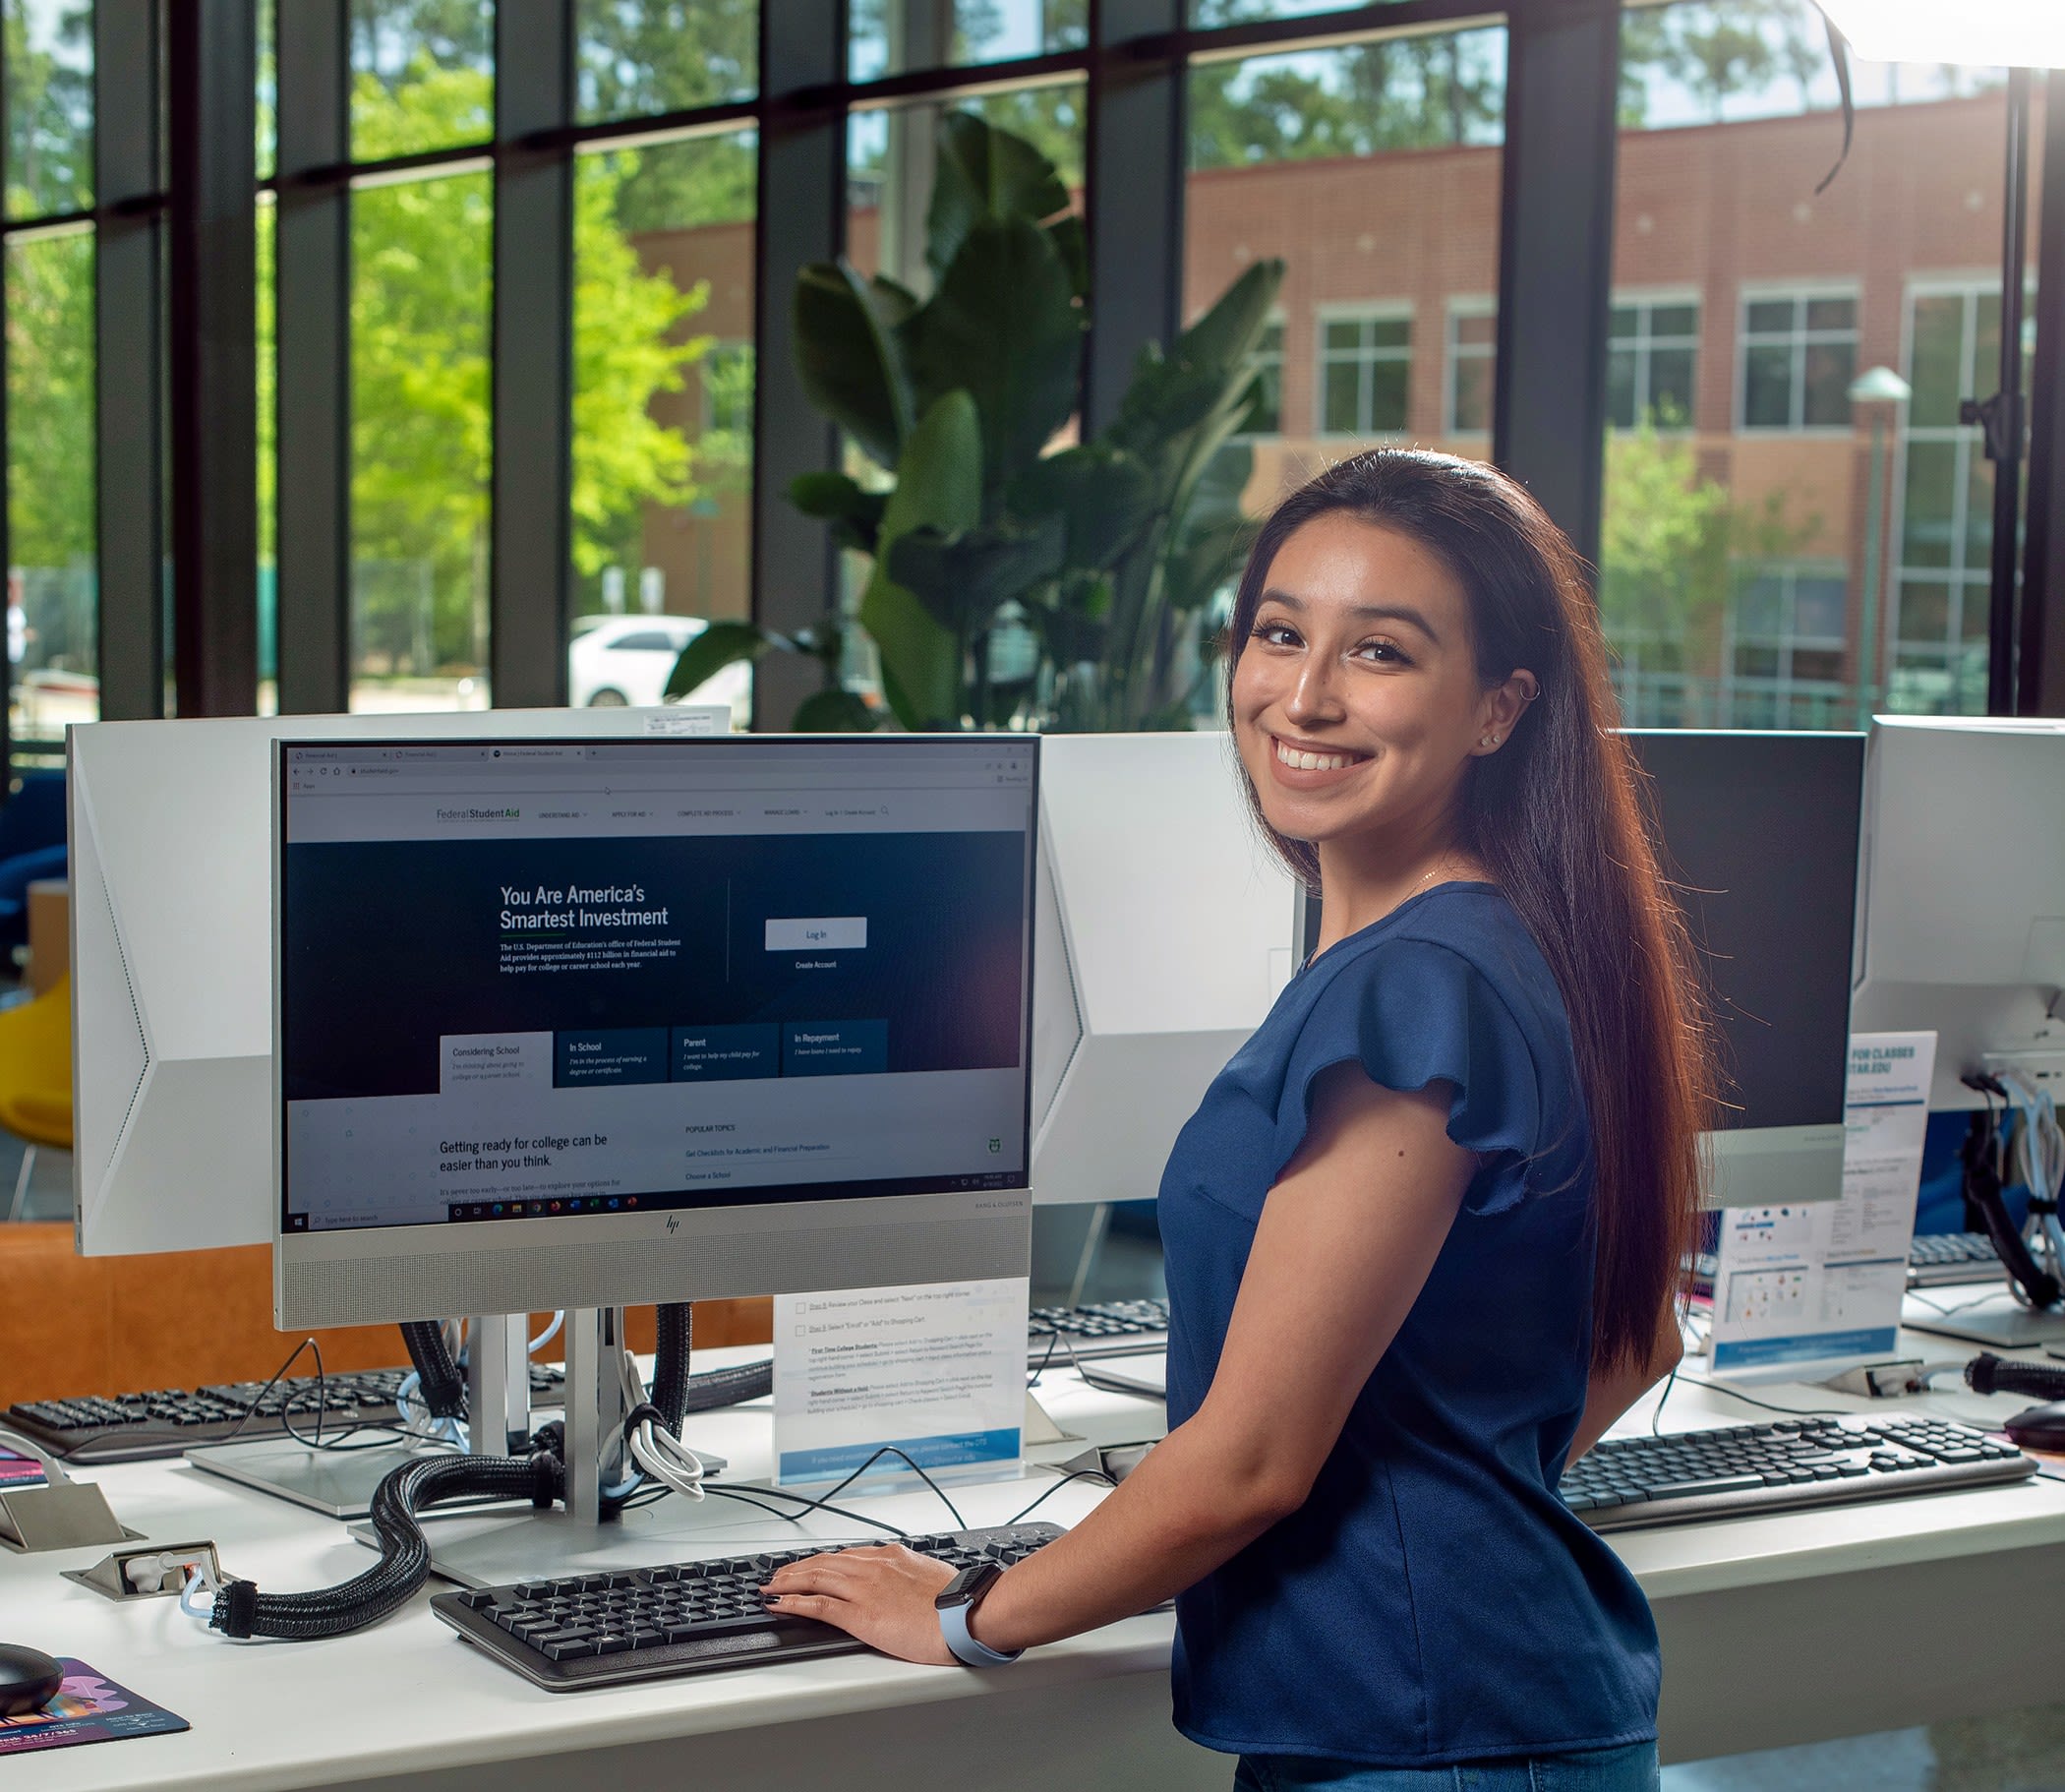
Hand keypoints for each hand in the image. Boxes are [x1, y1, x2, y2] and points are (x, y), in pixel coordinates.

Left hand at [761, 1545, 960, 1665]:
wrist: (965, 1614)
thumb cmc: (957, 1600)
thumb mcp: (931, 1575)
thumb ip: (911, 1574)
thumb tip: (908, 1581)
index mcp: (891, 1556)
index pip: (846, 1555)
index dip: (822, 1561)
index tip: (809, 1565)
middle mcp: (873, 1566)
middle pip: (824, 1562)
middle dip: (797, 1568)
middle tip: (778, 1575)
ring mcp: (864, 1589)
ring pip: (815, 1578)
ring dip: (788, 1582)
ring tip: (771, 1587)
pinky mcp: (860, 1614)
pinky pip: (819, 1605)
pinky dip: (795, 1602)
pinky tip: (780, 1604)